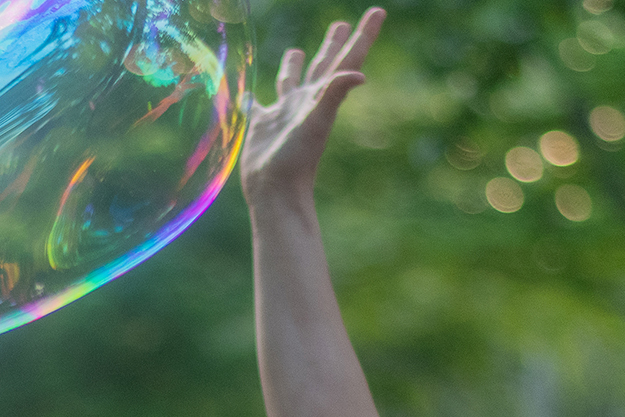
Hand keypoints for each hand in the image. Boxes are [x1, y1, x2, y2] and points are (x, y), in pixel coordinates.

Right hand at [240, 8, 384, 208]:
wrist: (275, 190)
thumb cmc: (296, 159)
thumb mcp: (317, 122)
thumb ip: (334, 94)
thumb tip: (360, 75)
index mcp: (322, 95)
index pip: (346, 59)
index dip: (362, 35)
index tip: (378, 11)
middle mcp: (306, 100)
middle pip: (322, 64)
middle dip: (332, 43)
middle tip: (340, 23)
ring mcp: (283, 113)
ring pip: (290, 81)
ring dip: (293, 65)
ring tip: (295, 50)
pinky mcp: (261, 125)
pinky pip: (256, 104)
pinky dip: (252, 96)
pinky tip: (246, 92)